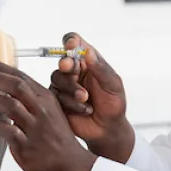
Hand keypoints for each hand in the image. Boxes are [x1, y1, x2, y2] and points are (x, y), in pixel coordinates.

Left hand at [0, 57, 98, 170]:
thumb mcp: (50, 109)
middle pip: (16, 86)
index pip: (21, 76)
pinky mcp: (26, 145)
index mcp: (46, 98)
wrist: (70, 162)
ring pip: (10, 105)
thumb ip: (31, 97)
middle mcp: (41, 110)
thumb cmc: (56, 135)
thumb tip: (7, 85)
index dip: (0, 67)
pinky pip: (7, 130)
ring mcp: (34, 128)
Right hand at [49, 33, 134, 163]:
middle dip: (66, 64)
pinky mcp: (58, 100)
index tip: (72, 45)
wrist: (108, 129)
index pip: (75, 44)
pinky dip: (71, 103)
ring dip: (72, 88)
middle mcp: (74, 71)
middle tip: (69, 67)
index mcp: (87, 62)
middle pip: (62, 60)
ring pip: (57, 78)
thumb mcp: (113, 85)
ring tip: (86, 98)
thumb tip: (88, 52)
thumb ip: (101, 68)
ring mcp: (64, 86)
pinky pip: (56, 96)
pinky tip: (85, 109)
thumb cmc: (113, 105)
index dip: (71, 41)